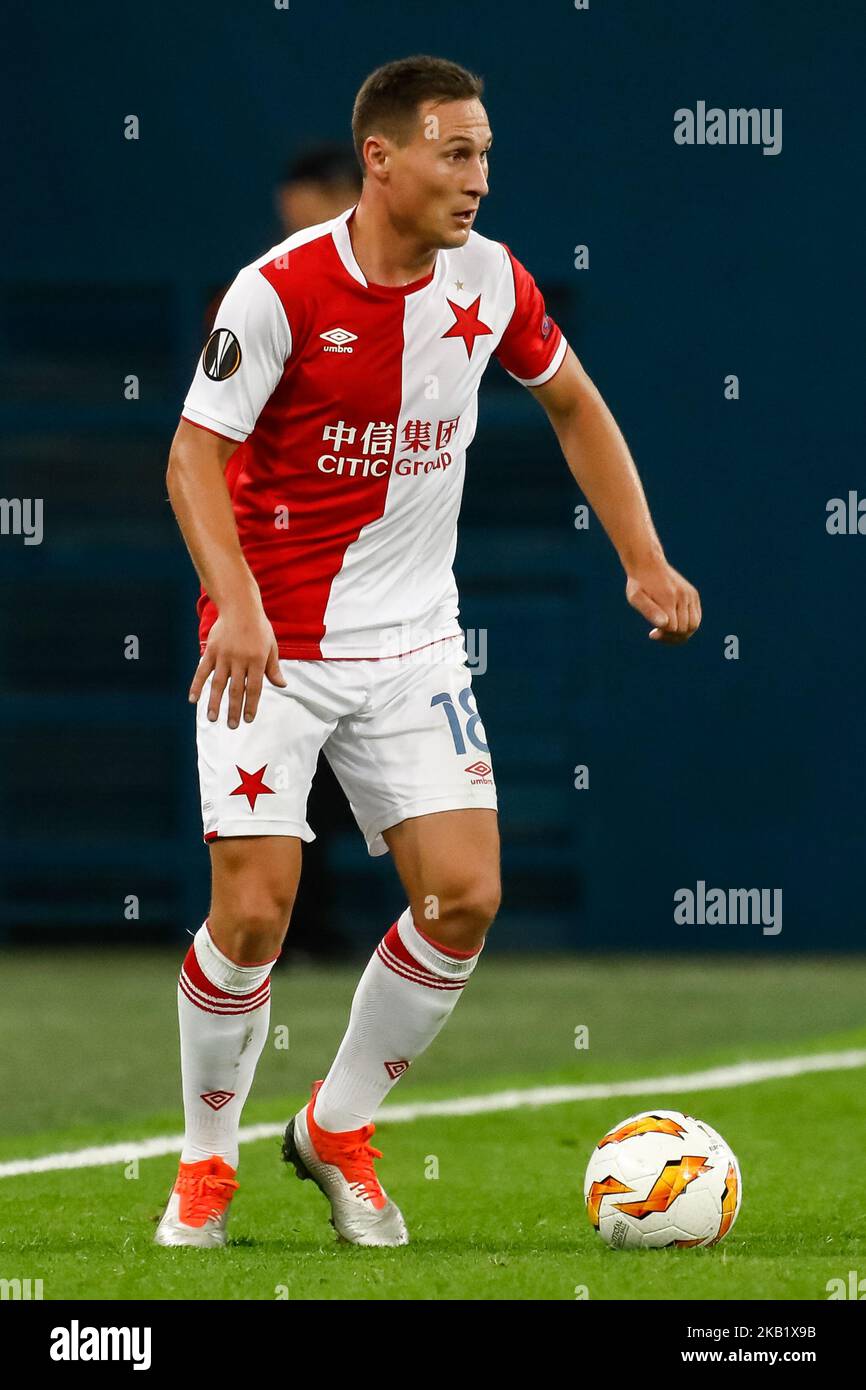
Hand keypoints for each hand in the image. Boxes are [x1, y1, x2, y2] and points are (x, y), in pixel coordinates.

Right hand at [188, 604, 286, 726]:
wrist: (240, 606)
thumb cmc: (259, 627)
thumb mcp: (271, 646)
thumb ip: (273, 667)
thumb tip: (282, 685)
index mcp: (257, 660)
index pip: (254, 688)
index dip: (251, 705)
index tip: (248, 719)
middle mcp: (240, 660)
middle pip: (236, 689)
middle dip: (234, 709)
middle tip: (232, 726)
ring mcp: (224, 656)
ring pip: (218, 684)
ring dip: (215, 703)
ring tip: (213, 719)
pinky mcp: (211, 651)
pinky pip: (202, 671)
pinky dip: (197, 685)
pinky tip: (193, 699)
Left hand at [626, 560, 700, 643]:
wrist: (648, 563)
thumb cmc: (638, 583)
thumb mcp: (635, 597)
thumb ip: (648, 610)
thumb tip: (663, 624)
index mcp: (668, 598)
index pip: (672, 628)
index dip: (663, 635)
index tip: (652, 634)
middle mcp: (682, 596)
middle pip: (685, 629)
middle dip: (672, 636)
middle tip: (659, 633)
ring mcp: (690, 594)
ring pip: (694, 625)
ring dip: (681, 633)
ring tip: (667, 630)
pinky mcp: (693, 594)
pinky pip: (696, 617)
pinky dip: (688, 625)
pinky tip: (675, 623)